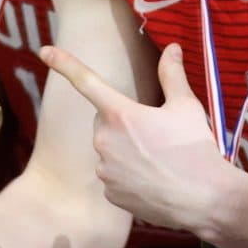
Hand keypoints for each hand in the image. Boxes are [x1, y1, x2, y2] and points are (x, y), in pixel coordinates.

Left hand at [43, 43, 239, 239]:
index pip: (87, 81)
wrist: (203, 199)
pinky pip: (114, 176)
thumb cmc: (195, 148)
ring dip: (127, 149)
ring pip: (110, 150)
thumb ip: (172, 75)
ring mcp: (105, 170)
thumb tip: (171, 48)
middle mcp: (104, 141)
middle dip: (124, 121)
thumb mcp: (186, 107)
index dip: (64, 64)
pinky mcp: (110, 194)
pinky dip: (129, 174)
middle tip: (156, 131)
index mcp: (121, 114)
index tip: (44, 51)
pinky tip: (154, 178)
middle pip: (106, 121)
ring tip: (160, 159)